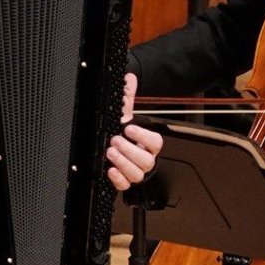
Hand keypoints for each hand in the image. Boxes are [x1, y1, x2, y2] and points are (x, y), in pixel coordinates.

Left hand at [106, 71, 162, 189]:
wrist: (111, 150)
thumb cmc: (122, 135)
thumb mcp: (123, 116)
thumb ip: (127, 98)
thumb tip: (129, 78)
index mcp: (147, 144)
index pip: (155, 142)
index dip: (143, 137)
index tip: (129, 128)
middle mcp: (144, 159)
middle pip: (146, 160)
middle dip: (130, 150)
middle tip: (115, 140)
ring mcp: (135, 172)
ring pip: (137, 174)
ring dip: (123, 163)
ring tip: (110, 153)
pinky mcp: (124, 182)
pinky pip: (125, 186)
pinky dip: (118, 179)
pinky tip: (109, 170)